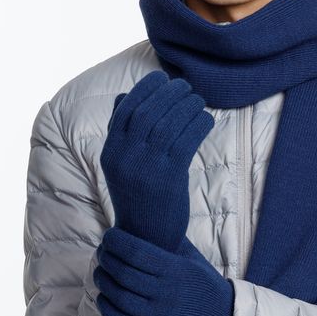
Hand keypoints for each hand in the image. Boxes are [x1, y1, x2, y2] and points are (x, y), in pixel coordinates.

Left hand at [93, 226, 233, 315]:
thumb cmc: (207, 288)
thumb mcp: (195, 261)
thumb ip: (173, 242)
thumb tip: (149, 218)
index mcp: (177, 270)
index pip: (136, 252)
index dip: (116, 242)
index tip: (108, 236)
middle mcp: (166, 293)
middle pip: (123, 272)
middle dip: (106, 258)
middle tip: (101, 252)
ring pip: (118, 296)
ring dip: (103, 281)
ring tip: (100, 272)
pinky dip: (106, 307)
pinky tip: (103, 297)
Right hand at [99, 70, 214, 250]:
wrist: (147, 237)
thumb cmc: (138, 194)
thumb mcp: (122, 164)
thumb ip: (121, 132)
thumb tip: (124, 96)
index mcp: (111, 152)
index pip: (125, 110)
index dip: (145, 89)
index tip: (162, 78)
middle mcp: (125, 158)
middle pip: (148, 113)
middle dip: (169, 94)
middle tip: (185, 87)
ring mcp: (146, 168)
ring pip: (169, 125)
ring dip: (186, 107)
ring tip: (197, 101)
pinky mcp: (169, 179)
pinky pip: (186, 141)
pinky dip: (198, 125)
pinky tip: (206, 120)